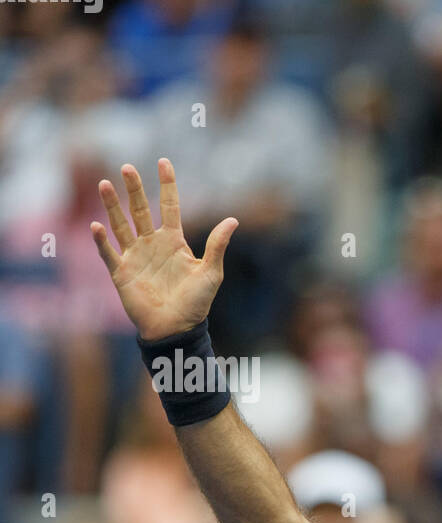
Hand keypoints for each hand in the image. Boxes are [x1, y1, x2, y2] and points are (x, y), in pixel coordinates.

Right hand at [91, 159, 237, 341]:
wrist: (176, 329)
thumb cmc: (196, 303)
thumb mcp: (211, 272)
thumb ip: (217, 245)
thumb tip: (233, 219)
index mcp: (174, 241)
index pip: (170, 206)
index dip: (167, 185)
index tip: (164, 162)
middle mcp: (152, 244)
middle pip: (140, 209)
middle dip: (134, 189)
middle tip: (127, 167)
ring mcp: (135, 256)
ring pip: (120, 224)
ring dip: (112, 205)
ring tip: (105, 184)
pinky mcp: (121, 272)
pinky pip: (108, 252)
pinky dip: (101, 240)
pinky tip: (96, 225)